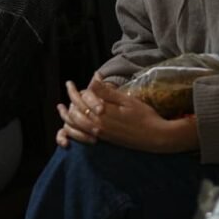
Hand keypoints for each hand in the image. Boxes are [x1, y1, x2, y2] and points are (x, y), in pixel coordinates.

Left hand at [58, 74, 198, 152]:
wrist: (155, 137)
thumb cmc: (144, 115)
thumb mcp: (126, 100)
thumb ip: (107, 91)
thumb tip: (93, 78)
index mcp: (102, 113)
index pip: (80, 100)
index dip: (73, 90)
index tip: (70, 83)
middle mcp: (98, 125)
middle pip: (75, 112)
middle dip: (69, 100)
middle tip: (68, 90)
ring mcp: (100, 135)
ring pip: (76, 125)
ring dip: (67, 116)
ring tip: (62, 108)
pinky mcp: (104, 141)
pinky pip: (82, 135)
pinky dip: (74, 129)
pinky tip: (73, 124)